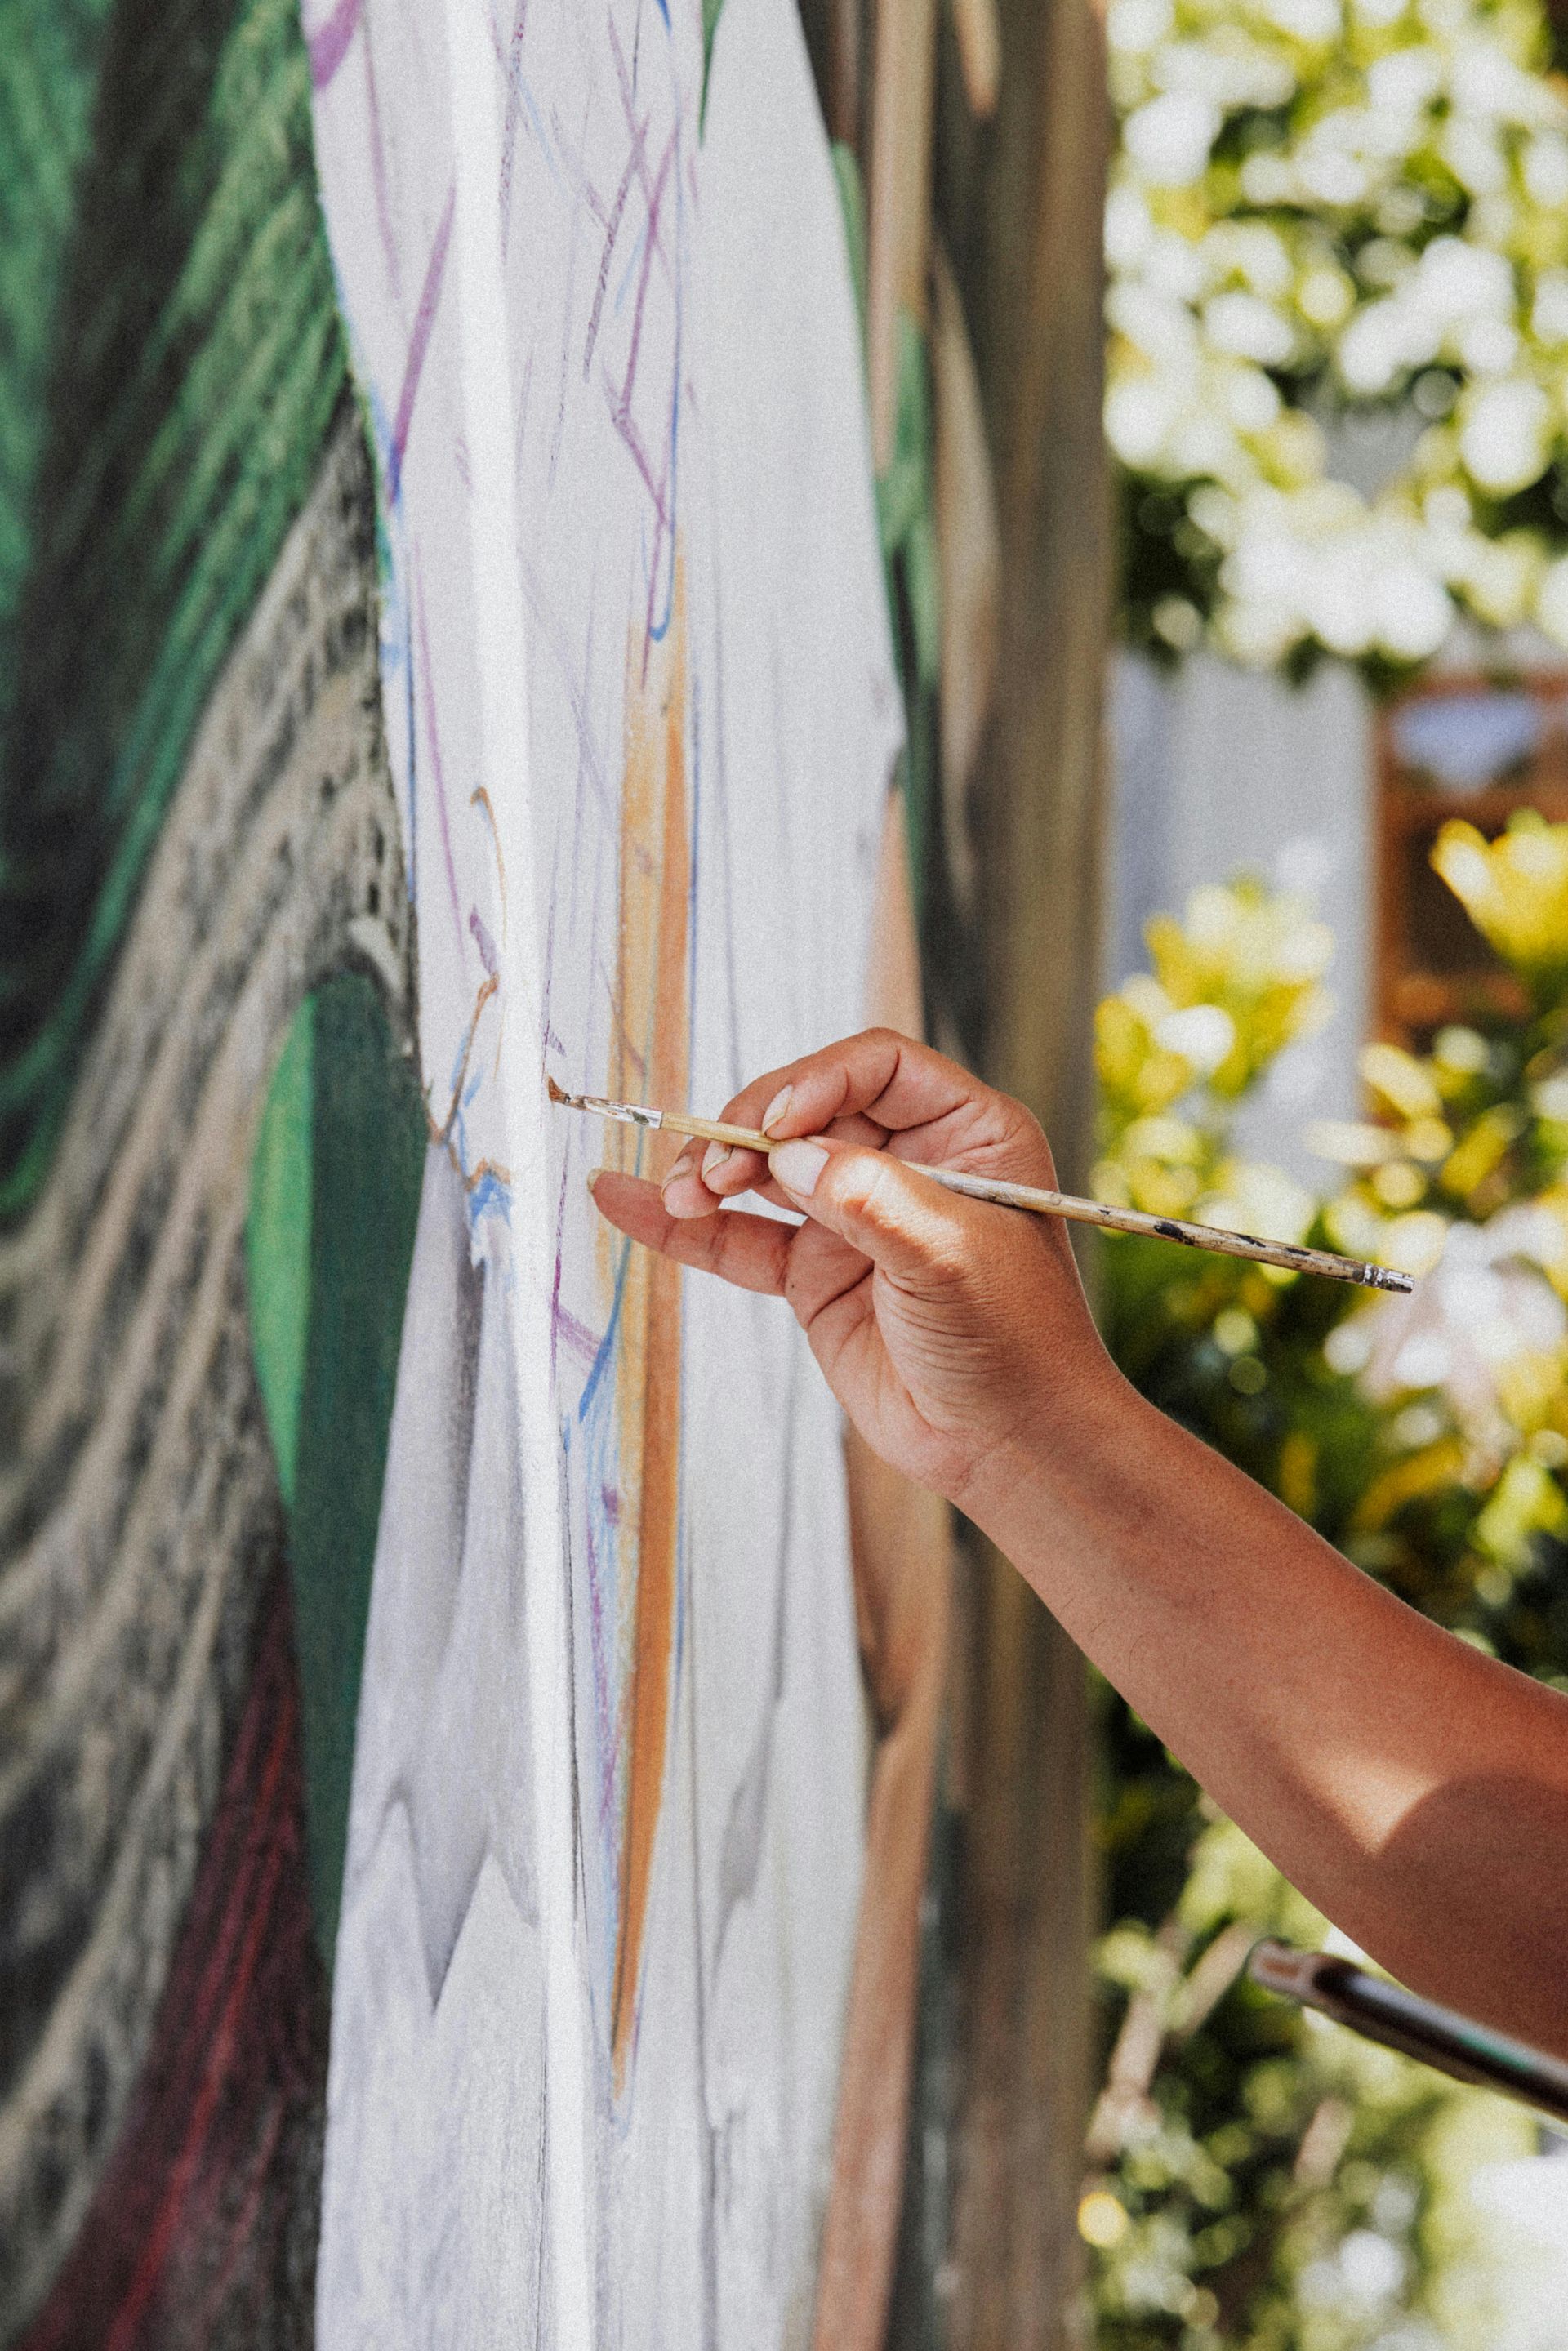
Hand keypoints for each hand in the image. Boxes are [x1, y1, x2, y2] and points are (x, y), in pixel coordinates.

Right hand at [587, 1029, 1112, 1516]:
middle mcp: (908, 1162)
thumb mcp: (952, 1258)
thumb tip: (790, 1154)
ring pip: (766, 1170)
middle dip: (748, 1132)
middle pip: (807, 1109)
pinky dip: (685, 1227)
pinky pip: (741, 1237)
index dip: (817, 1082)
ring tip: (676, 1194)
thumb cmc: (1015, 1346)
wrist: (1010, 1447)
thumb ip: (870, 1199)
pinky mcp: (817, 1273)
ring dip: (710, 1174)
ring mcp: (855, 1216)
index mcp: (967, 1133)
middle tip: (711, 1171)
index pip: (876, 1068)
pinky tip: (624, 1203)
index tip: (773, 1128)